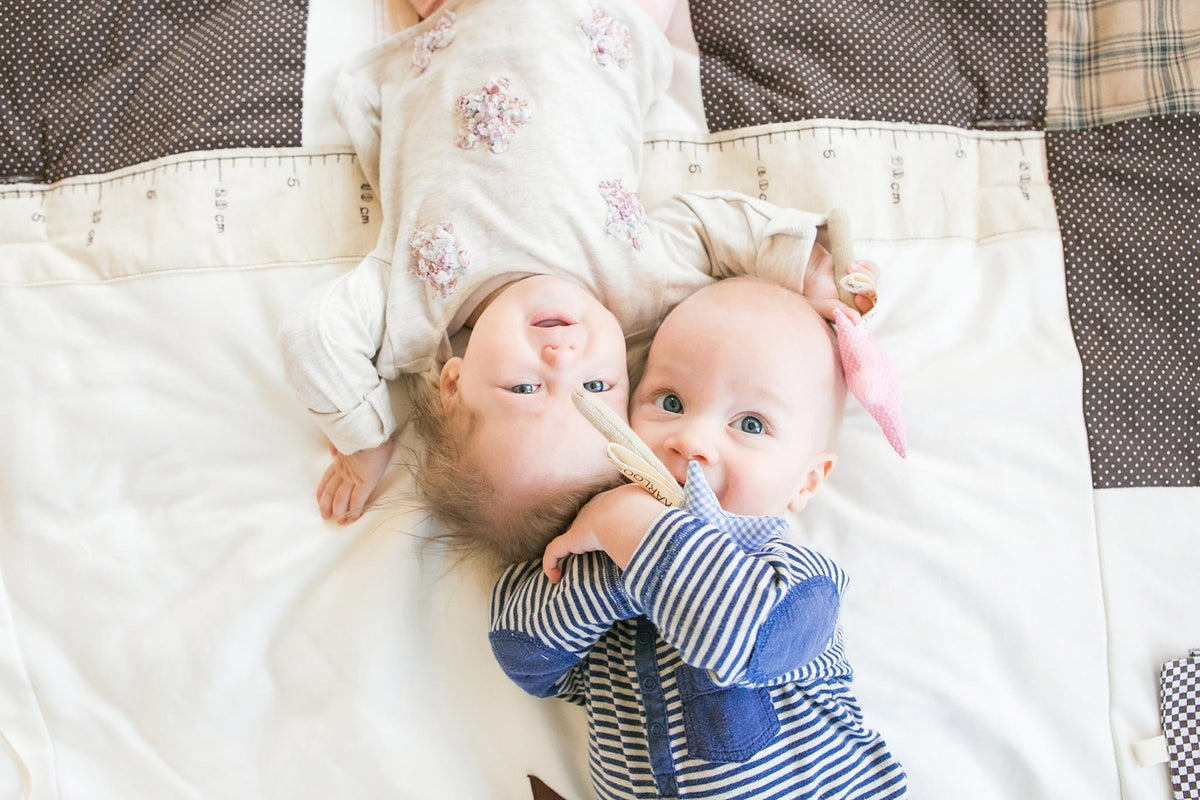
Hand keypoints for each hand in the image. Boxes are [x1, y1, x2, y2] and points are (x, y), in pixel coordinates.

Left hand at [317, 439, 394, 523]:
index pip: (328, 478)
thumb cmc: (362, 431)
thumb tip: (331, 449)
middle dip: (327, 504)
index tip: (319, 499)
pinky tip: (354, 518)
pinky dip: (356, 510)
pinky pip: (359, 499)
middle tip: (325, 516)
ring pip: (342, 498)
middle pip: (331, 490)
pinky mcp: (366, 481)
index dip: (322, 490)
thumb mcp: (346, 436)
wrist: (370, 430)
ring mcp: (354, 477)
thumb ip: (337, 444)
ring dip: (340, 510)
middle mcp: (344, 470)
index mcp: (340, 459)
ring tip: (339, 521)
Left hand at [542, 484, 665, 582]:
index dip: (611, 520)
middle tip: (593, 550)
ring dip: (570, 549)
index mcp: (620, 498)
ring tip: (570, 564)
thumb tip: (690, 525)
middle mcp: (598, 506)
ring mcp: (583, 521)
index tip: (614, 533)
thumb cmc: (654, 514)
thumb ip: (671, 517)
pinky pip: (555, 551)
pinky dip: (552, 563)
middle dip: (588, 532)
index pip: (612, 507)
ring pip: (571, 535)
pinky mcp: (573, 538)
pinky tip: (554, 578)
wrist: (632, 516)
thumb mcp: (668, 510)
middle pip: (589, 518)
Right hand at [803, 244, 878, 323]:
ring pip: (874, 282)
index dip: (866, 305)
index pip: (867, 313)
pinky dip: (867, 266)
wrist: (814, 270)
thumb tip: (856, 320)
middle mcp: (860, 302)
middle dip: (865, 285)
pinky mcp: (866, 273)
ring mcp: (864, 287)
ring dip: (863, 273)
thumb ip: (840, 312)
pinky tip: (856, 263)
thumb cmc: (816, 293)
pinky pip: (874, 271)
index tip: (858, 298)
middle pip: (874, 296)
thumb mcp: (825, 305)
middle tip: (853, 278)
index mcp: (852, 313)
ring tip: (849, 267)